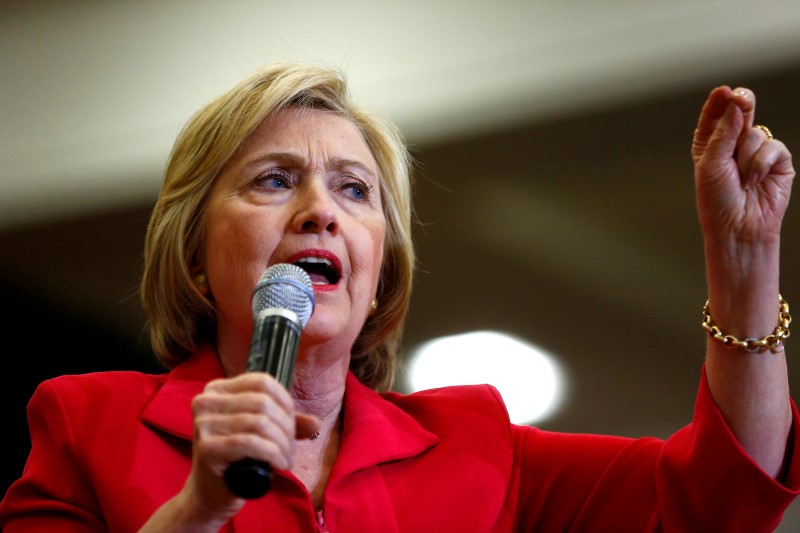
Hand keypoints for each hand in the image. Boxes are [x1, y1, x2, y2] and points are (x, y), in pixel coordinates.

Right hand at [170, 373, 320, 522]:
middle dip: (286, 427)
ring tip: (286, 459)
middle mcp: (206, 401)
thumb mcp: (262, 433)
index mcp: (218, 389)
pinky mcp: (206, 447)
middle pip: (263, 403)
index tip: (291, 425)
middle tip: (290, 449)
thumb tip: (315, 423)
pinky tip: (278, 465)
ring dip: (282, 443)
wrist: (210, 494)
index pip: (262, 382)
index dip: (285, 402)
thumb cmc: (237, 459)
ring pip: (260, 423)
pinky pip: (250, 443)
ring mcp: (203, 424)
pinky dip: (271, 453)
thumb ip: (287, 423)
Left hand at [692, 86, 793, 245]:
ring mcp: (756, 150)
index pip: (715, 115)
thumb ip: (723, 134)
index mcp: (710, 143)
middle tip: (741, 97)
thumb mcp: (711, 164)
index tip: (722, 91)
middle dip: (741, 102)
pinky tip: (755, 181)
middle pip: (740, 111)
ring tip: (741, 179)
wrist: (738, 227)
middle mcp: (733, 143)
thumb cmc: (717, 200)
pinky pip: (772, 147)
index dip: (719, 101)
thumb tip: (736, 105)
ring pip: (754, 133)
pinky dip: (761, 164)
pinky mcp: (776, 160)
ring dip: (745, 157)